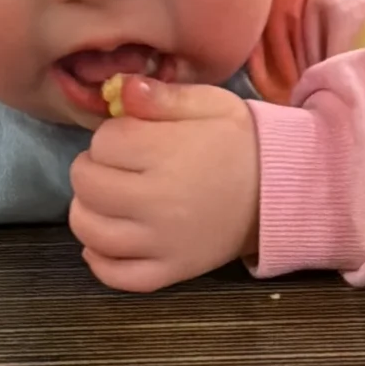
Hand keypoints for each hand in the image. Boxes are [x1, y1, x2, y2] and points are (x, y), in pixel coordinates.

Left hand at [68, 75, 259, 292]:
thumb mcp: (209, 103)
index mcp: (168, 155)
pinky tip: (106, 239)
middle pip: (86, 185)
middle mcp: (159, 203)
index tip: (132, 137)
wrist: (278, 191)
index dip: (112, 135)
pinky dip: (99, 260)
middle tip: (117, 166)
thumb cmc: (240, 143)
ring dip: (88, 209)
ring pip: (89, 230)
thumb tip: (121, 90)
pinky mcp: (170, 272)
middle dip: (93, 167)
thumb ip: (162, 96)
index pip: (102, 142)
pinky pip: (115, 275)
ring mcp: (162, 244)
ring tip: (109, 198)